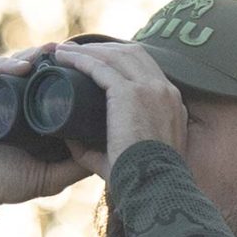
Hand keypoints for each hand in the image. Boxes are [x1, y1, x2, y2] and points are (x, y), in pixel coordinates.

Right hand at [0, 43, 95, 206]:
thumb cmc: (2, 182)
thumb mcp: (48, 176)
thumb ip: (74, 168)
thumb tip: (108, 157)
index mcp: (26, 107)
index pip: (49, 81)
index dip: (69, 73)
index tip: (92, 70)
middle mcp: (8, 92)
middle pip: (34, 67)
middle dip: (55, 60)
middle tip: (78, 56)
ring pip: (15, 63)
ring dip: (35, 57)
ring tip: (55, 55)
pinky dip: (6, 64)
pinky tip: (25, 66)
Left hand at [46, 37, 187, 178]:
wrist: (154, 188)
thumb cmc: (140, 181)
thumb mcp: (128, 157)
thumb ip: (98, 148)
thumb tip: (70, 138)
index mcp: (171, 103)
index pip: (146, 69)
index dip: (121, 61)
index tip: (98, 63)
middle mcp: (165, 90)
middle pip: (132, 53)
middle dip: (103, 49)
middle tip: (77, 52)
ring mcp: (150, 88)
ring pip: (116, 55)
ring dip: (88, 50)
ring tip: (64, 52)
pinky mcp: (131, 93)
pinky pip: (101, 66)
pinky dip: (82, 60)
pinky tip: (65, 59)